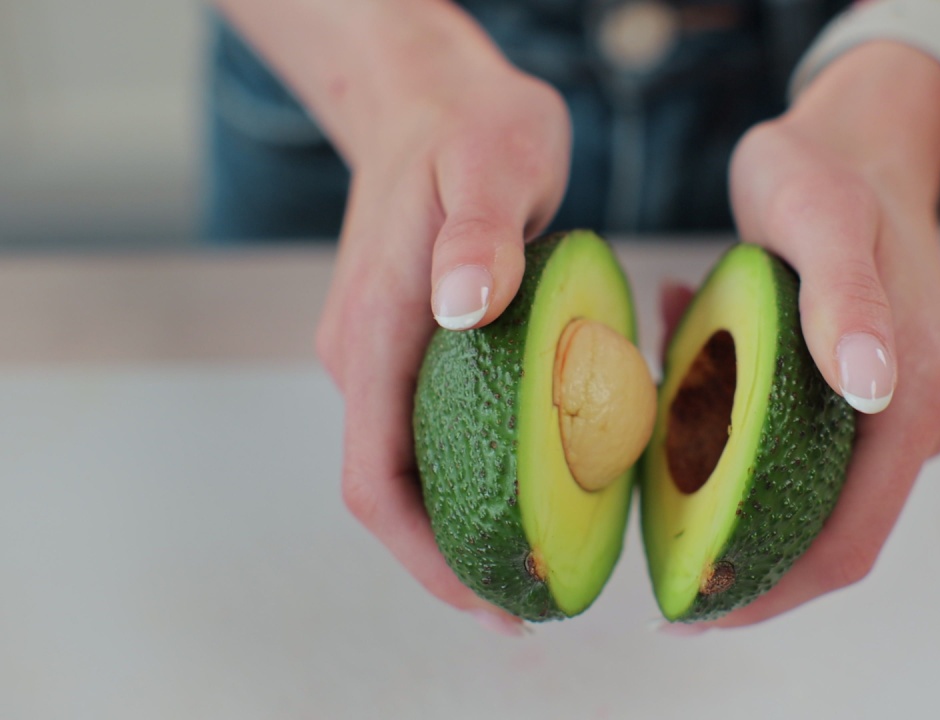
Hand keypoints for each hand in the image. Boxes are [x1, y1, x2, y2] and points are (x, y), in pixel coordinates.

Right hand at [311, 11, 570, 634]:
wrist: (430, 97)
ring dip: (460, 525)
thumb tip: (466, 309)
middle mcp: (365, 353)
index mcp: (376, 329)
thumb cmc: (472, 125)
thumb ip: (480, 234)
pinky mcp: (408, 339)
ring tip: (534, 563)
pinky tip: (527, 488)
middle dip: (448, 561)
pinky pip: (427, 429)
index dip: (426, 555)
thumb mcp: (492, 161)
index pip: (374, 478)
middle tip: (530, 606)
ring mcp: (382, 349)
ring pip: (407, 466)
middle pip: (387, 492)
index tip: (489, 600)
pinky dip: (470, 475)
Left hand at [710, 42, 939, 626]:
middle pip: (834, 533)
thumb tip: (872, 390)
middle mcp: (932, 417)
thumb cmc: (826, 167)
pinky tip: (693, 373)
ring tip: (661, 431)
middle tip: (658, 552)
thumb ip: (843, 297)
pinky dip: (743, 429)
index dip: (768, 590)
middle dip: (743, 550)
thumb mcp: (818, 214)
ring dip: (733, 478)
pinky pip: (808, 441)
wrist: (861, 138)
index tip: (691, 608)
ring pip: (814, 489)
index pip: (848, 541)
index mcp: (924, 397)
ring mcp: (911, 411)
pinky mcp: (885, 398)